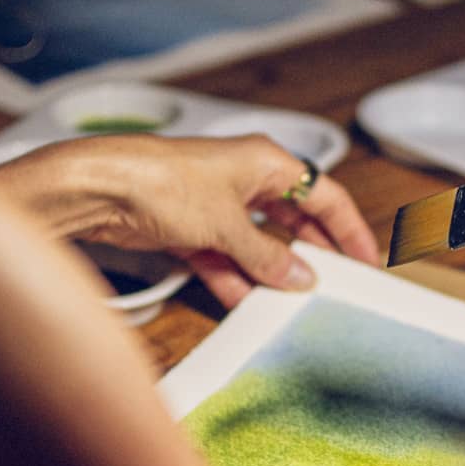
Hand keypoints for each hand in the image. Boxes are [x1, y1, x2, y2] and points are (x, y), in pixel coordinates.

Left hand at [0, 133, 380, 306]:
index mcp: (265, 162)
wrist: (99, 188)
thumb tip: (300, 277)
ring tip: (293, 303)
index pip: (323, 194)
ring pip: (257, 244)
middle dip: (311, 253)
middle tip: (335, 285)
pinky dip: (235, 280)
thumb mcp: (227, 224)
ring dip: (271, 273)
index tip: (365, 259)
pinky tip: (249, 303)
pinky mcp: (188, 228)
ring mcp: (215, 205)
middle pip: (292, 221)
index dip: (348, 228)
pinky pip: (224, 259)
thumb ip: (267, 256)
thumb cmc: (162, 181)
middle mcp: (243, 179)